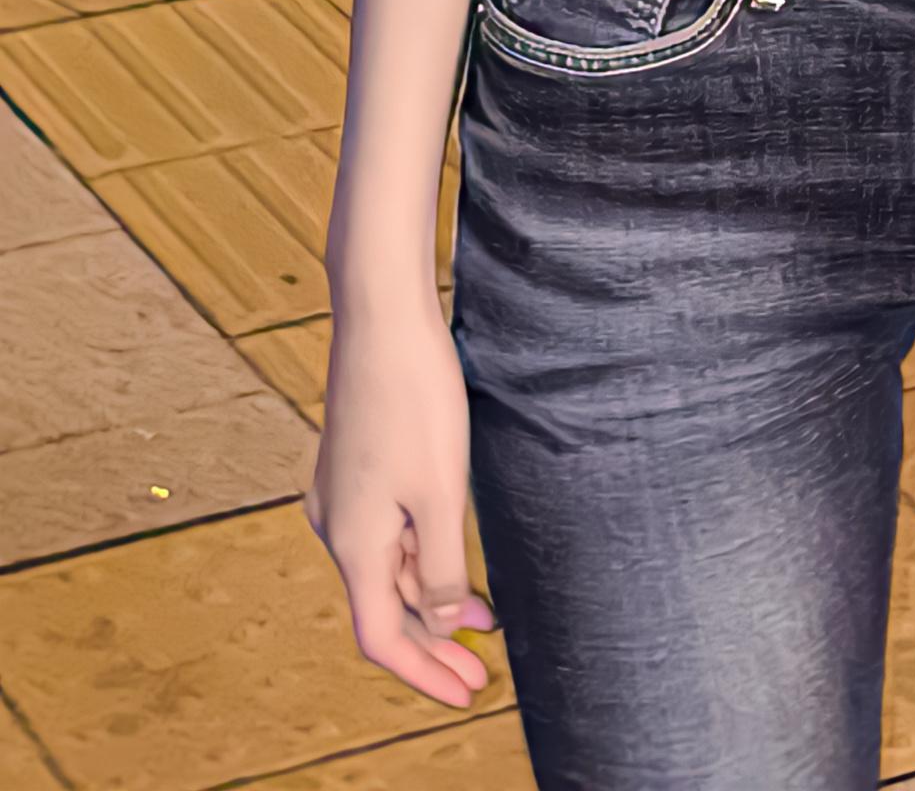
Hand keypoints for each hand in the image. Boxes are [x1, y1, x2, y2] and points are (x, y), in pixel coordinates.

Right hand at [307, 287, 494, 707]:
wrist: (381, 316)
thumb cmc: (414, 398)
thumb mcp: (439, 493)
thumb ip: (438, 568)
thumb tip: (439, 622)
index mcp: (353, 542)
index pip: (382, 638)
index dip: (425, 673)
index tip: (467, 690)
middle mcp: (336, 525)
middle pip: (384, 605)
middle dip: (435, 641)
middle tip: (483, 668)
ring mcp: (342, 495)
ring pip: (387, 566)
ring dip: (431, 596)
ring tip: (485, 617)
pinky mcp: (355, 466)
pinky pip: (386, 531)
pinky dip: (420, 555)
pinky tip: (454, 554)